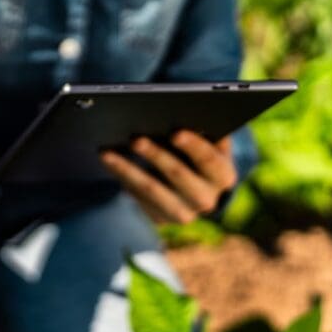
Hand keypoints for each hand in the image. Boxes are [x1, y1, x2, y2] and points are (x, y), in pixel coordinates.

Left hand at [100, 131, 237, 223]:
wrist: (195, 188)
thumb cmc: (200, 153)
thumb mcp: (209, 143)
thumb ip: (203, 131)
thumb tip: (182, 112)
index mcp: (223, 176)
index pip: (210, 160)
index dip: (194, 146)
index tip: (176, 132)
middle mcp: (206, 200)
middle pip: (178, 175)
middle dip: (156, 155)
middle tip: (135, 139)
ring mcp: (183, 213)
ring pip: (151, 190)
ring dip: (127, 169)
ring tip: (108, 153)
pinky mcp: (160, 219)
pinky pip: (137, 197)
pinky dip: (121, 177)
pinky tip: (108, 162)